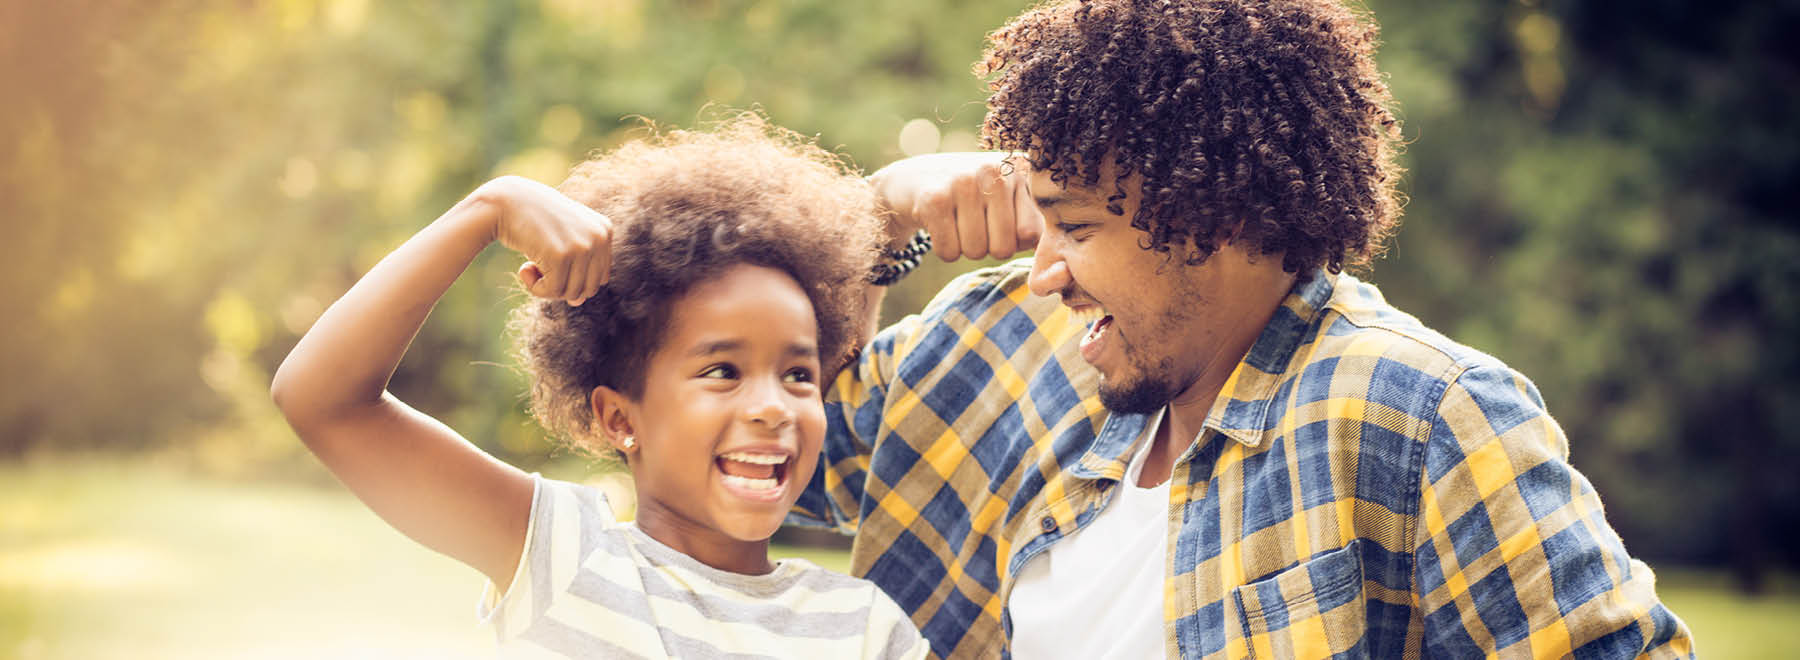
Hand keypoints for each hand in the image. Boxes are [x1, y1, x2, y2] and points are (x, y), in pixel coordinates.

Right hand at [474, 176, 613, 304]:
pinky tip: (524, 268)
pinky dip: (535, 288)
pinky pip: (552, 291)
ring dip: (547, 288)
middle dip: (562, 286)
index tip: (551, 262)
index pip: (600, 278)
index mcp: (604, 231)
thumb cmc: (533, 222)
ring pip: (571, 293)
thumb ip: (576, 269)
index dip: (573, 278)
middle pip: (589, 289)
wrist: (505, 201)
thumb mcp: (563, 240)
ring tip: (531, 267)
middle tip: (540, 268)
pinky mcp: (562, 255)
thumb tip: (578, 301)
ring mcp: (583, 246)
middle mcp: (599, 237)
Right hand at [868, 152, 1043, 261]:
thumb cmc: (975, 200)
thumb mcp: (1011, 204)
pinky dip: (944, 248)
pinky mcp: (934, 199)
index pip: (1032, 234)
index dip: (1014, 239)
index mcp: (1022, 169)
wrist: (914, 179)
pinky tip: (939, 223)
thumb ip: (1041, 235)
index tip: (1001, 220)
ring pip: (976, 251)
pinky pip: (949, 252)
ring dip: (965, 247)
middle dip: (988, 247)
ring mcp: (963, 181)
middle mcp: (995, 169)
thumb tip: (1063, 276)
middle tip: (975, 221)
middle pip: (1004, 247)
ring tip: (957, 220)